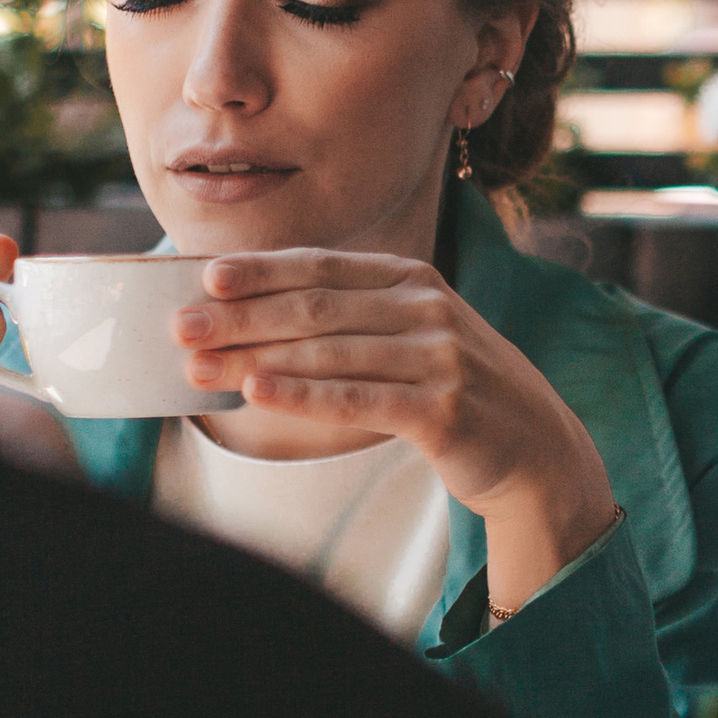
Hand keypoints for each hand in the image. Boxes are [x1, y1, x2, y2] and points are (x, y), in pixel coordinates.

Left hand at [181, 247, 618, 613]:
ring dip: (257, 357)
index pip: (322, 268)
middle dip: (242, 316)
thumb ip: (348, 321)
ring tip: (201, 368)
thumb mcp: (409, 339)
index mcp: (412, 281)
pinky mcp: (443, 409)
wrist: (535, 450)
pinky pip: (358, 399)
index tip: (204, 278)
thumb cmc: (452, 393)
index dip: (261, 270)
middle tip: (182, 327)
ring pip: (330, 352)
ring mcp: (440, 356)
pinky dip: (303, 396)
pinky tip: (258, 394)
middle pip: (316, 307)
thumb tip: (251, 321)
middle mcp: (427, 308)